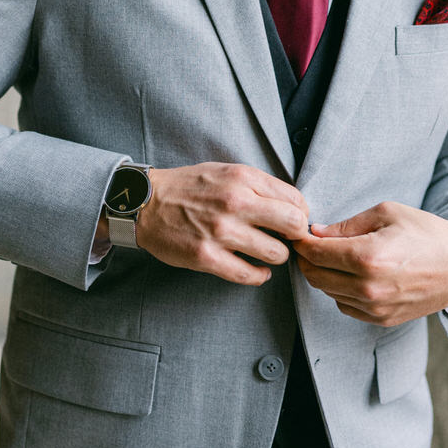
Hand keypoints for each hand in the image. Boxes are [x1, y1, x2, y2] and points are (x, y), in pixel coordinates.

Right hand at [133, 163, 308, 285]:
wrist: (146, 203)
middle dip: (296, 236)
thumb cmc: (189, 187)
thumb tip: (292, 205)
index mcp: (243, 178)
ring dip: (276, 256)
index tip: (294, 221)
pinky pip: (250, 275)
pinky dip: (259, 276)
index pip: (295, 200)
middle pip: (293, 225)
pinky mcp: (207, 257)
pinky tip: (256, 269)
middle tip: (287, 239)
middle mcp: (235, 203)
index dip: (300, 214)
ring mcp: (221, 232)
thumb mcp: (226, 171)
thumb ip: (258, 185)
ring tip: (267, 252)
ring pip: (276, 254)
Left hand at [292, 202, 447, 325]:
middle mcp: (369, 288)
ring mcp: (375, 308)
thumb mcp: (387, 213)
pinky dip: (342, 291)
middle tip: (312, 244)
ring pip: (328, 292)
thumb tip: (316, 233)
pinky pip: (345, 306)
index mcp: (368, 257)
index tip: (299, 234)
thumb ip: (346, 225)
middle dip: (308, 259)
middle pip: (315, 276)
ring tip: (337, 257)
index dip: (301, 242)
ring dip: (324, 274)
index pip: (315, 253)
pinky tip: (354, 275)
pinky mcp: (382, 320)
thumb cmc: (427, 233)